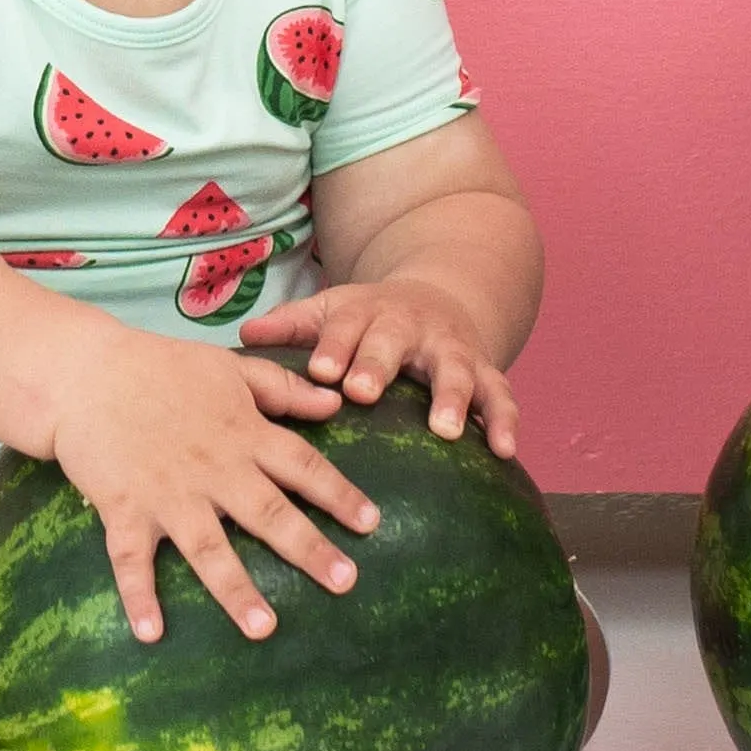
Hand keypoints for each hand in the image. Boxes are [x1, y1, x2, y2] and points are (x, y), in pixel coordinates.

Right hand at [47, 327, 378, 646]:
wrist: (86, 373)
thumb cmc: (160, 367)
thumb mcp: (229, 368)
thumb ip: (283, 388)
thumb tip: (336, 403)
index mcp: (242, 433)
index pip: (302, 465)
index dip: (338, 493)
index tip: (370, 523)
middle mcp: (214, 469)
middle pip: (268, 514)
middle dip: (308, 549)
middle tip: (345, 582)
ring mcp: (168, 494)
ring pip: (208, 548)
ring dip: (236, 590)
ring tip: (264, 628)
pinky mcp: (125, 509)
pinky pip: (132, 559)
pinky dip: (139, 596)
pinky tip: (151, 632)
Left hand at [240, 277, 518, 454]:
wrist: (436, 298)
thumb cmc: (367, 322)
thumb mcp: (329, 313)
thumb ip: (291, 327)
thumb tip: (244, 334)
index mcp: (365, 313)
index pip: (343, 326)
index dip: (334, 348)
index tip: (321, 372)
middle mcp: (410, 326)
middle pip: (394, 343)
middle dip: (379, 365)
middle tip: (364, 392)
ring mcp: (451, 348)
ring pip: (455, 368)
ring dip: (452, 397)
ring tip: (446, 430)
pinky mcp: (486, 369)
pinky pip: (501, 395)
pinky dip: (506, 421)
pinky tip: (505, 451)